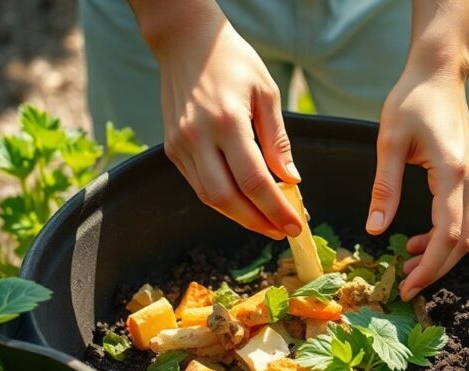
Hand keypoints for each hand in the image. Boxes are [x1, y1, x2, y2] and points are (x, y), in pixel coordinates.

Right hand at [147, 13, 301, 239]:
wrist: (186, 41)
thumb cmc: (233, 61)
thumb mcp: (266, 93)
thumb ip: (278, 140)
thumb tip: (291, 180)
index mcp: (227, 122)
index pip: (254, 181)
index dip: (276, 209)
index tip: (296, 225)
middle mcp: (198, 137)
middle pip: (228, 198)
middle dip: (258, 222)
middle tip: (282, 232)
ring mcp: (180, 145)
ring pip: (210, 197)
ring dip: (240, 216)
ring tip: (266, 223)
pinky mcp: (172, 148)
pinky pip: (198, 185)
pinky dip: (223, 200)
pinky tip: (243, 204)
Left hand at [366, 65, 468, 300]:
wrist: (438, 73)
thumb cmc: (412, 100)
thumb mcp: (388, 142)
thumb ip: (384, 188)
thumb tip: (375, 229)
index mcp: (453, 172)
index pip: (448, 235)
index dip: (430, 267)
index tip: (407, 287)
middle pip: (463, 242)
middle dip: (435, 269)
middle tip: (404, 286)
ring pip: (467, 233)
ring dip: (439, 256)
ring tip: (406, 267)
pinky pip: (463, 218)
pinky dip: (443, 237)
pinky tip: (416, 243)